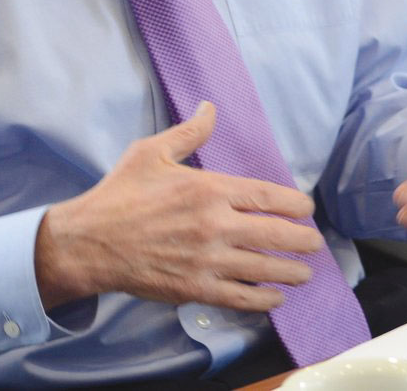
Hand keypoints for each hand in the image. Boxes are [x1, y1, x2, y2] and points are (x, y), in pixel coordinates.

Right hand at [35, 101, 323, 312]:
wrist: (91, 241)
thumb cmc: (121, 193)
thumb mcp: (152, 151)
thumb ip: (189, 133)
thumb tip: (209, 107)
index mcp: (208, 189)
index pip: (266, 196)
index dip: (294, 204)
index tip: (306, 208)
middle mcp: (215, 226)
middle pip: (275, 235)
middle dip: (302, 240)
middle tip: (315, 243)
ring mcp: (208, 261)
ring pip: (264, 269)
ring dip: (291, 272)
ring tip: (305, 273)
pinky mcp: (196, 289)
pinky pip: (241, 298)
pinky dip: (264, 300)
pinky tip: (274, 298)